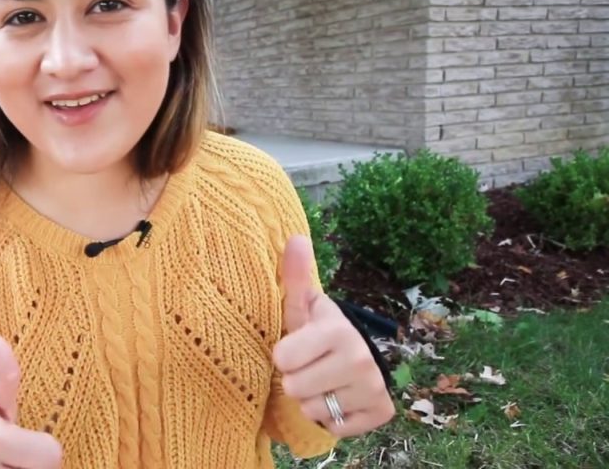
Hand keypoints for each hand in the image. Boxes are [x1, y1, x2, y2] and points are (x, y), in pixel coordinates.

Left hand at [271, 235, 395, 437]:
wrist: (351, 361)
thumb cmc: (316, 333)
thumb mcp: (302, 308)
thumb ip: (295, 276)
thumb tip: (296, 237)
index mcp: (337, 329)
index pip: (282, 358)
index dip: (282, 357)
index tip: (295, 348)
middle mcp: (361, 357)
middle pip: (294, 388)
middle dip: (296, 381)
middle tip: (309, 368)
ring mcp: (374, 387)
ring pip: (313, 410)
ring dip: (313, 401)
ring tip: (323, 383)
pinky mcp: (382, 412)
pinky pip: (334, 428)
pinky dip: (332, 420)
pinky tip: (339, 399)